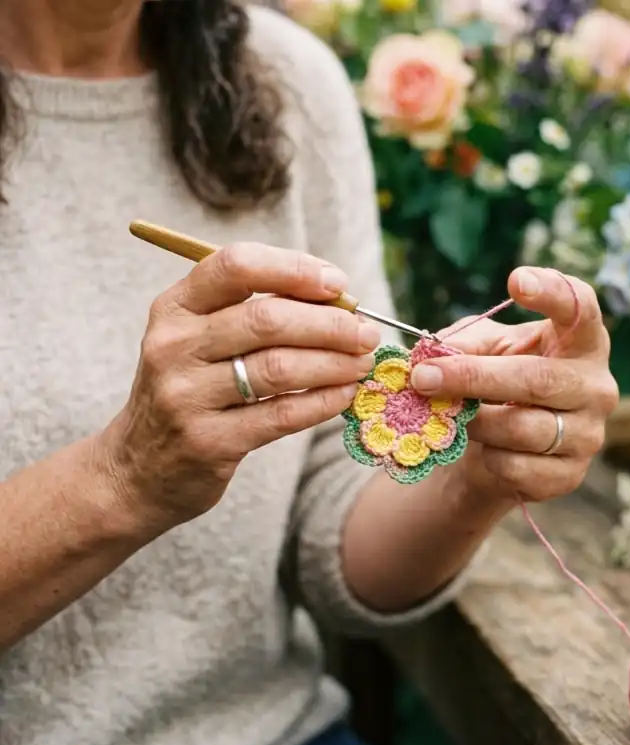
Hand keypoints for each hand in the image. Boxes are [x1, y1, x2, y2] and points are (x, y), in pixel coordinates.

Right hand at [99, 243, 379, 535]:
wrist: (138, 468)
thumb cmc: (188, 390)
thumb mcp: (199, 340)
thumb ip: (254, 312)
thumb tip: (338, 299)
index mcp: (174, 307)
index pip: (236, 266)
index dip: (295, 269)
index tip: (339, 283)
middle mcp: (173, 346)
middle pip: (267, 319)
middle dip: (331, 323)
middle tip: (366, 331)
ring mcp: (186, 396)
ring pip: (280, 368)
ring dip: (335, 363)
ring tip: (363, 362)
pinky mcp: (208, 442)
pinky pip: (283, 415)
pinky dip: (323, 401)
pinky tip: (345, 394)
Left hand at [409, 267, 618, 502]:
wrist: (495, 452)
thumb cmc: (494, 386)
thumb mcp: (480, 351)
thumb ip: (464, 344)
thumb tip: (437, 353)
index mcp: (580, 342)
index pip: (581, 308)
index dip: (553, 292)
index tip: (516, 280)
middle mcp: (595, 386)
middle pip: (536, 379)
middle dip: (472, 378)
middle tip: (423, 376)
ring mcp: (588, 434)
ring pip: (522, 428)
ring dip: (474, 422)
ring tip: (449, 414)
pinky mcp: (569, 476)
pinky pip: (518, 466)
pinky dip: (488, 457)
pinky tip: (482, 449)